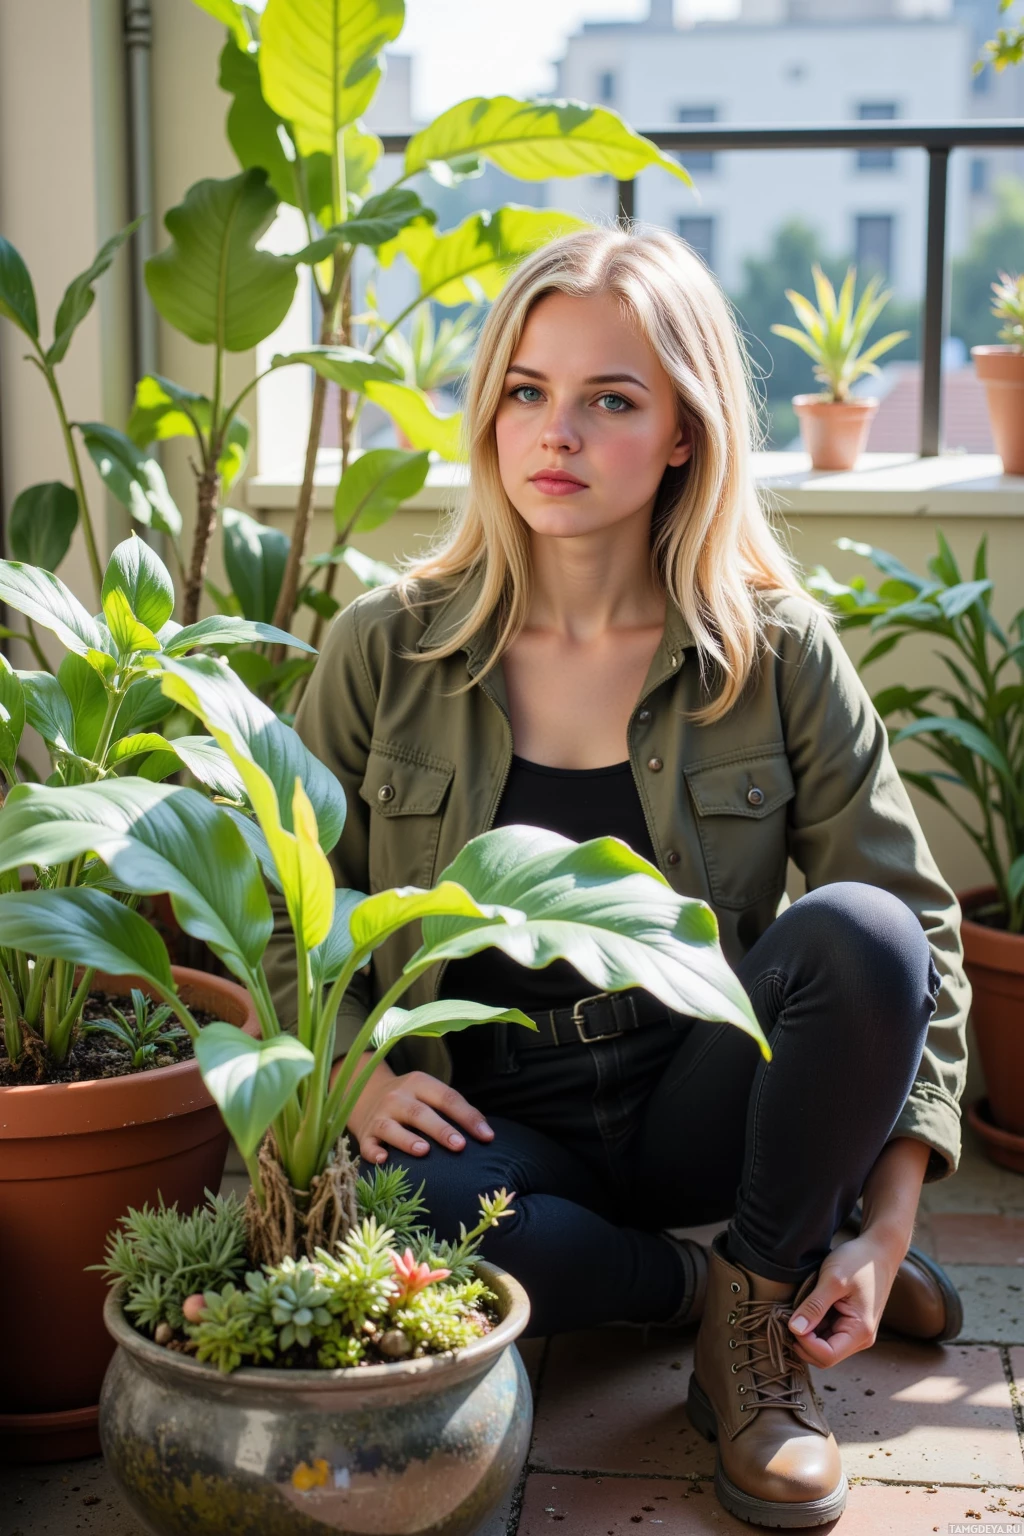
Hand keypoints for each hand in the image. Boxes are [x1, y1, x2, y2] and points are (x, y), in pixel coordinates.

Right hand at [347, 1067, 494, 1164]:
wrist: (365, 1093)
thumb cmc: (410, 1099)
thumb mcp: (429, 1093)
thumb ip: (452, 1107)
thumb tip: (485, 1132)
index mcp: (419, 1083)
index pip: (447, 1098)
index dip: (468, 1117)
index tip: (487, 1136)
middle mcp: (397, 1097)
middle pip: (420, 1112)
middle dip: (441, 1129)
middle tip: (460, 1146)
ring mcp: (379, 1116)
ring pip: (391, 1127)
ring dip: (407, 1139)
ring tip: (424, 1151)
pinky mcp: (365, 1134)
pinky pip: (368, 1144)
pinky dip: (374, 1152)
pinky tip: (383, 1159)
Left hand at [786, 1229, 903, 1367]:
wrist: (879, 1250)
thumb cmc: (858, 1261)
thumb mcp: (833, 1280)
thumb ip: (814, 1306)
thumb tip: (794, 1329)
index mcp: (859, 1332)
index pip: (826, 1356)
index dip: (805, 1343)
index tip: (791, 1320)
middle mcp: (859, 1339)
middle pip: (823, 1356)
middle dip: (802, 1341)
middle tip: (788, 1316)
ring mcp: (854, 1332)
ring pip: (822, 1346)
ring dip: (806, 1333)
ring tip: (797, 1309)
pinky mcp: (848, 1324)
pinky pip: (826, 1333)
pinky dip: (812, 1325)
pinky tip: (806, 1307)